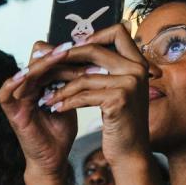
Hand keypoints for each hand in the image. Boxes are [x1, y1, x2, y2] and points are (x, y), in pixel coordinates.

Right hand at [0, 41, 79, 184]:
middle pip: (36, 59)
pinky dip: (12, 82)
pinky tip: (25, 74)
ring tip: (62, 55)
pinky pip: (5, 93)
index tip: (84, 47)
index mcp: (39, 83)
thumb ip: (72, 83)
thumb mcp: (70, 102)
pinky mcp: (10, 112)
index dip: (62, 51)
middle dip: (57, 54)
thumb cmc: (61, 132)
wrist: (54, 159)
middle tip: (75, 48)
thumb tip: (91, 59)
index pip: (47, 57)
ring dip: (44, 64)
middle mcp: (26, 87)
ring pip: (26, 72)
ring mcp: (16, 99)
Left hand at [37, 24, 151, 169]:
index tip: (73, 48)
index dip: (94, 36)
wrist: (131, 153)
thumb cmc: (122, 123)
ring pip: (84, 76)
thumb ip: (108, 70)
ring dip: (61, 87)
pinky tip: (56, 108)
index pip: (118, 31)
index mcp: (139, 64)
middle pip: (94, 50)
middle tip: (46, 65)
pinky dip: (66, 101)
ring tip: (47, 95)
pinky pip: (83, 95)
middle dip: (66, 58)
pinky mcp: (118, 100)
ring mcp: (130, 84)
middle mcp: (137, 70)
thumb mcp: (119, 91)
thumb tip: (80, 49)